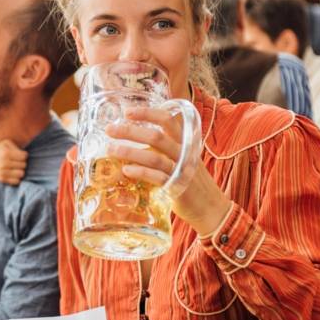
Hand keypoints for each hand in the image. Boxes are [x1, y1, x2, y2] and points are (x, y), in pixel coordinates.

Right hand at [0, 139, 27, 184]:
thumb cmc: (0, 150)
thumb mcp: (6, 143)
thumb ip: (16, 147)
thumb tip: (24, 155)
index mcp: (6, 153)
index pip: (24, 156)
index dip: (24, 155)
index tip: (20, 155)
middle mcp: (4, 163)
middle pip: (24, 165)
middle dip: (22, 162)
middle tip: (17, 161)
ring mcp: (3, 172)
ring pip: (21, 174)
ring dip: (20, 170)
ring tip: (16, 167)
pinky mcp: (2, 179)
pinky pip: (16, 181)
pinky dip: (17, 177)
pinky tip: (13, 173)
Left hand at [105, 107, 230, 235]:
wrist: (210, 207)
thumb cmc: (190, 181)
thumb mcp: (180, 158)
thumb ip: (163, 149)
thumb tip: (133, 141)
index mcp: (184, 142)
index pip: (167, 120)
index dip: (147, 113)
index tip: (127, 112)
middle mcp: (184, 153)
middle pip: (156, 136)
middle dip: (130, 131)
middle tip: (109, 130)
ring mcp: (181, 170)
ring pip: (154, 156)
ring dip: (129, 152)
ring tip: (111, 150)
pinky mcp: (178, 187)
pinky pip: (157, 177)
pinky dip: (140, 172)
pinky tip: (126, 171)